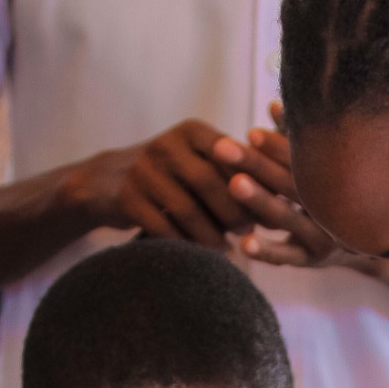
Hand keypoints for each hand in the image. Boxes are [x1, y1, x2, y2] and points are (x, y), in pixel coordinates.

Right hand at [67, 120, 264, 249]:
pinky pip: (162, 226)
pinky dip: (184, 244)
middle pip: (209, 182)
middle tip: (251, 232)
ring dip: (211, 233)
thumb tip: (282, 203)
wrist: (106, 181)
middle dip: (233, 211)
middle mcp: (167, 144)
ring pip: (186, 208)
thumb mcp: (199, 161)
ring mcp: (144, 169)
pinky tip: (200, 255)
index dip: (255, 184)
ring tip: (229, 249)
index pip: (232, 157)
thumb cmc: (170, 176)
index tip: (274, 207)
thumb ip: (234, 175)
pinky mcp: (126, 196)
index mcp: (193, 132)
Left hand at [228, 116, 388, 276]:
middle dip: (256, 164)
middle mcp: (333, 206)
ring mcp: (325, 234)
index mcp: (336, 178)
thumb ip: (294, 139)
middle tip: (222, 147)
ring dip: (261, 200)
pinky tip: (244, 244)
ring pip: (289, 217)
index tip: (250, 133)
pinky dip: (266, 251)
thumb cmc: (331, 192)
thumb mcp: (317, 167)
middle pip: (291, 183)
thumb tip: (272, 105)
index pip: (303, 159)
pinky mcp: (310, 260)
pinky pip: (286, 256)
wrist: (367, 240)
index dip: (276, 145)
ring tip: (234, 184)